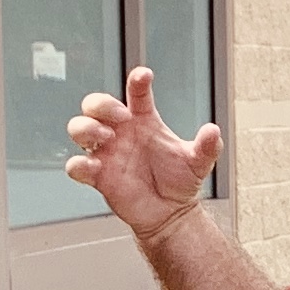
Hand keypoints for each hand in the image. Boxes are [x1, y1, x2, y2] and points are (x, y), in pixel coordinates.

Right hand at [65, 68, 219, 237]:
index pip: (136, 93)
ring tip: (106, 138)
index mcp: (144, 121)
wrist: (171, 213)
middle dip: (101, 104)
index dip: (137, 81)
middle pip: (96, 104)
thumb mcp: (199, 163)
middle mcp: (121, 133)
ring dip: (87, 128)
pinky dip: (79, 164)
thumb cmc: (180, 182)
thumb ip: (207, 147)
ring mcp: (107, 153)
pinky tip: (93, 166)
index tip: (143, 76)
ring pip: (78, 128)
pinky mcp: (98, 176)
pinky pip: (76, 166)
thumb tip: (213, 131)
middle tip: (119, 117)